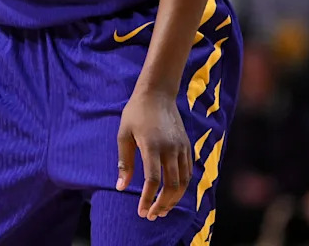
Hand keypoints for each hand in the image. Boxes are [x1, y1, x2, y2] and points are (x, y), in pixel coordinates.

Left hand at [116, 87, 191, 219]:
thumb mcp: (123, 135)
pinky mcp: (187, 145)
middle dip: (163, 205)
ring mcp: (181, 147)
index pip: (153, 181)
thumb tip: (120, 187)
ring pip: (183, 182)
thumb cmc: (136, 113)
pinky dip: (182, 186)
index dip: (148, 199)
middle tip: (152, 216)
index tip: (142, 211)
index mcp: (152, 146)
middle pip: (172, 186)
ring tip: (163, 210)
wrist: (157, 93)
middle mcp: (170, 148)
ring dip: (174, 200)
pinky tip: (173, 193)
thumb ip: (124, 162)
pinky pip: (188, 171)